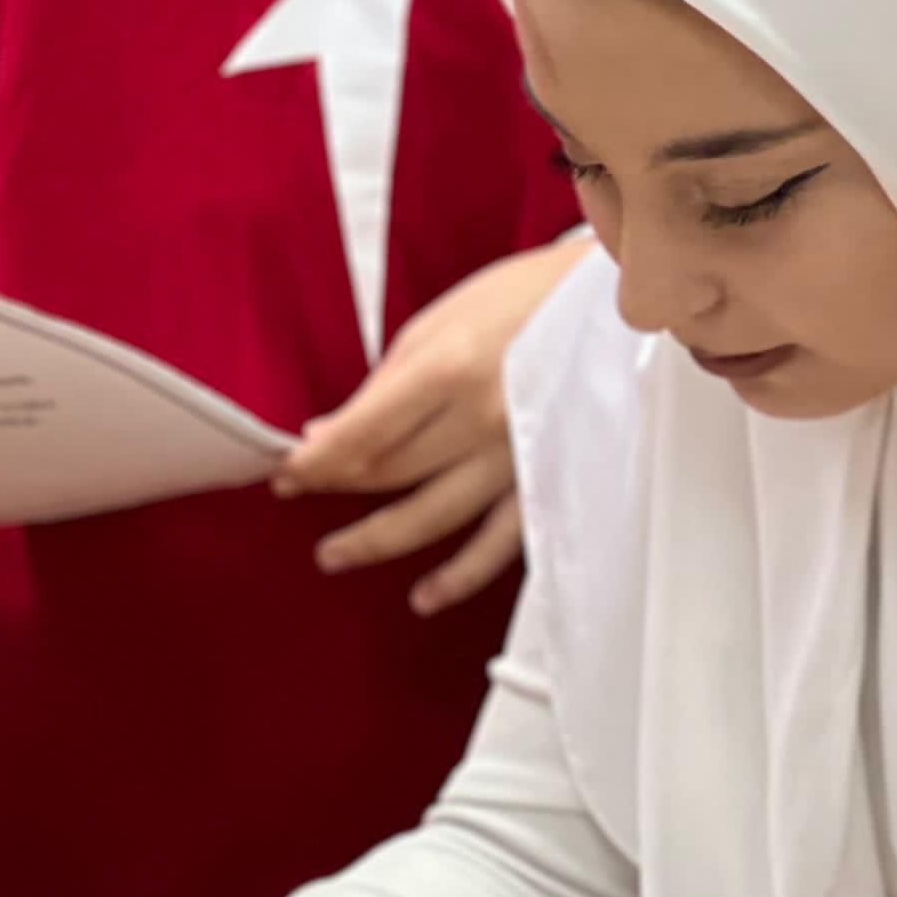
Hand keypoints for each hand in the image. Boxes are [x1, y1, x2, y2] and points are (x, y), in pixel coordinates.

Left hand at [280, 233, 591, 617]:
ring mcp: (520, 456)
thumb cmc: (520, 299)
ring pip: (433, 516)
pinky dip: (461, 575)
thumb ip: (384, 384)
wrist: (609, 300)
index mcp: (450, 369)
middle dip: (334, 485)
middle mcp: (484, 419)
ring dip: (376, 541)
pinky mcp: (550, 479)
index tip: (287, 470)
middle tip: (301, 491)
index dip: (314, 461)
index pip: (361, 436)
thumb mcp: (440, 321)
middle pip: (390, 474)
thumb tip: (328, 436)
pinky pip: (501, 543)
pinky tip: (425, 596)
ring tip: (333, 555)